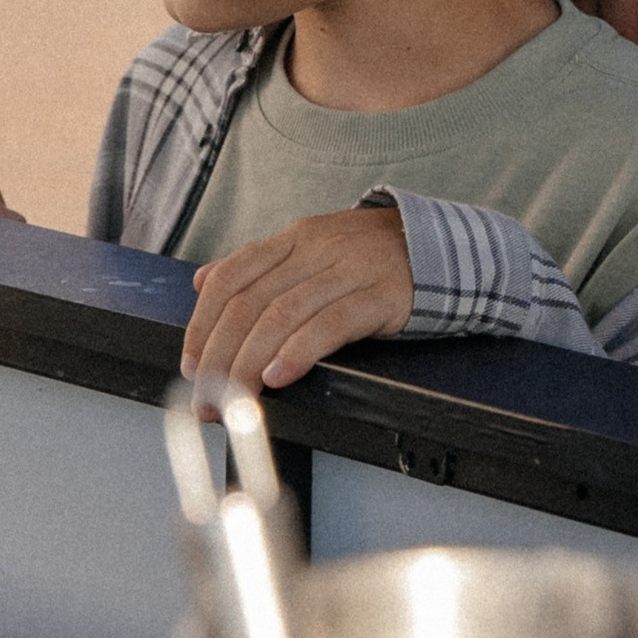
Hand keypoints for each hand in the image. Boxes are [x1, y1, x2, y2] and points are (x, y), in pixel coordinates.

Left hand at [181, 206, 414, 393]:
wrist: (447, 248)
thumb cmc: (373, 259)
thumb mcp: (313, 248)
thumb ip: (259, 265)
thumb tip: (202, 281)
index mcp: (295, 238)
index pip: (231, 276)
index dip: (202, 323)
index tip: (190, 365)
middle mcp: (317, 249)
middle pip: (250, 302)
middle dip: (219, 356)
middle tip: (206, 398)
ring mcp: (350, 269)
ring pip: (282, 315)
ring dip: (248, 363)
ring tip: (233, 399)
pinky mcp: (381, 295)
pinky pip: (331, 323)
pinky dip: (299, 352)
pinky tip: (280, 376)